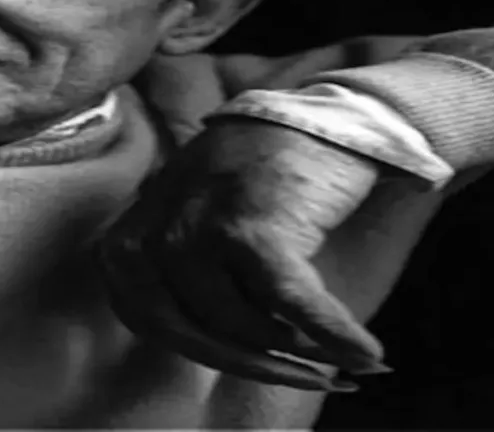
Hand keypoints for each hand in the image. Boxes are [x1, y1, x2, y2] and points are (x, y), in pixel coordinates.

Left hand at [96, 117, 440, 390]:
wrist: (317, 118)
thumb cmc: (256, 180)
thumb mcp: (191, 222)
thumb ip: (178, 279)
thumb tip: (208, 351)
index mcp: (129, 240)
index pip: (153, 325)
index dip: (207, 356)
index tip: (254, 367)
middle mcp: (155, 236)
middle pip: (199, 334)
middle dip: (256, 364)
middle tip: (311, 376)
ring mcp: (202, 231)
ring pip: (247, 326)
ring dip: (301, 349)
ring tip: (341, 355)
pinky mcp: (254, 230)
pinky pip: (293, 307)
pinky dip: (334, 334)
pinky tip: (364, 352)